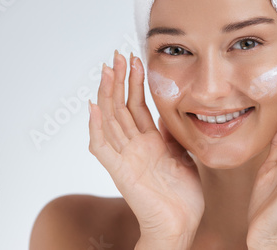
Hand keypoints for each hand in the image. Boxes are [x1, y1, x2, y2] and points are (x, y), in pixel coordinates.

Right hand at [88, 51, 203, 248]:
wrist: (181, 222)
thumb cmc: (183, 194)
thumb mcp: (181, 154)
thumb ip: (171, 135)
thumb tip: (169, 113)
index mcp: (149, 141)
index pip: (137, 105)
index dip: (134, 83)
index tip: (134, 60)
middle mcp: (134, 146)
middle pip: (121, 107)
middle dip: (119, 80)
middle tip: (116, 55)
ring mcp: (125, 157)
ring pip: (111, 120)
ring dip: (107, 95)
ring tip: (107, 70)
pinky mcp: (121, 172)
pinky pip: (103, 148)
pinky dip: (96, 129)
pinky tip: (94, 108)